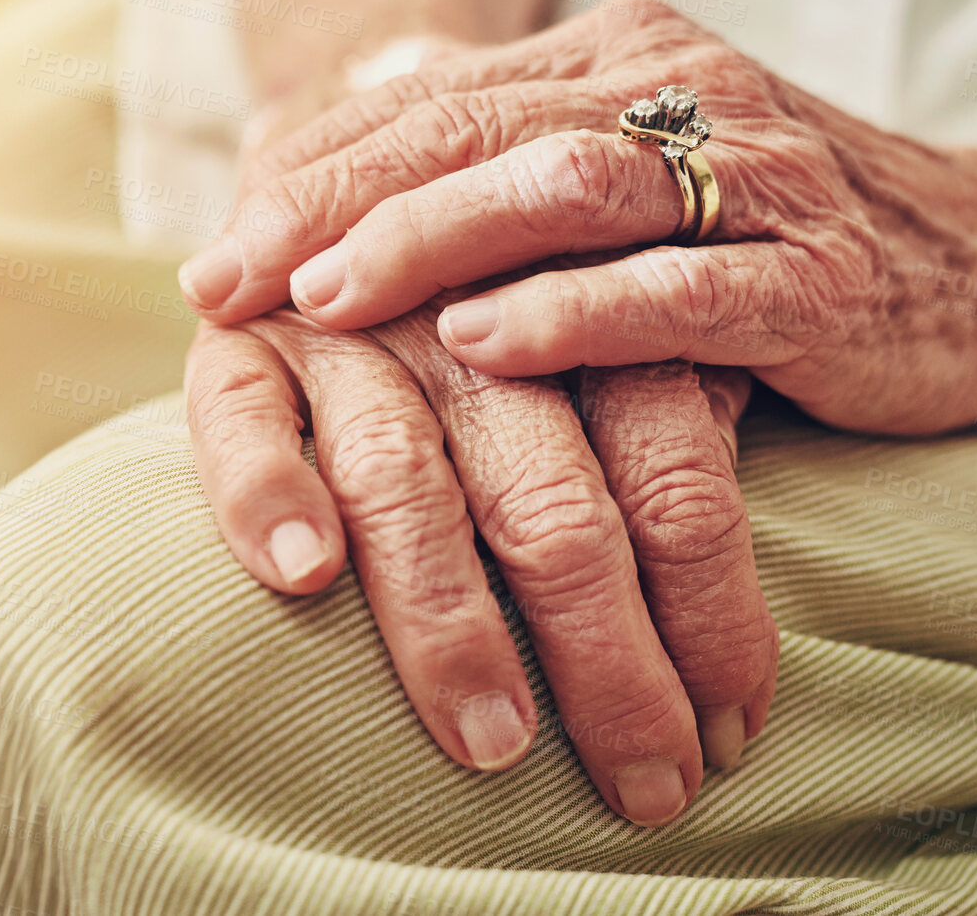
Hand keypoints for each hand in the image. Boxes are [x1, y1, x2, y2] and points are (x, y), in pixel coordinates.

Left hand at [178, 0, 976, 434]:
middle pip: (474, 131)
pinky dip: (570, 316)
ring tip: (326, 301)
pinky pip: (674, 292)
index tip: (213, 258)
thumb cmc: (761, 239)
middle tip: (227, 282)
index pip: (430, 99)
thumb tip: (318, 211)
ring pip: (561, 189)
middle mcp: (676, 95)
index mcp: (615, 61)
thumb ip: (497, 180)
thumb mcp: (625, 186)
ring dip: (429, 245)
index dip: (310, 175)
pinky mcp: (811, 279)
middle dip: (334, 208)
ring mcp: (751, 182)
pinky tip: (481, 343)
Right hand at [186, 305, 776, 824]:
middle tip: (647, 784)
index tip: (733, 737)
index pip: (674, 477)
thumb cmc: (500, 318)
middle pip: (554, 506)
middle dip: (609, 660)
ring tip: (494, 743)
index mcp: (588, 326)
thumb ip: (673, 443)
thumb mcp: (603, 357)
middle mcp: (473, 328)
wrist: (341, 191)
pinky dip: (270, 492)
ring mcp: (348, 333)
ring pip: (406, 483)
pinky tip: (305, 575)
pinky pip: (242, 422)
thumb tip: (740, 659)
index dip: (712, 613)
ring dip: (449, 620)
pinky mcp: (236, 343)